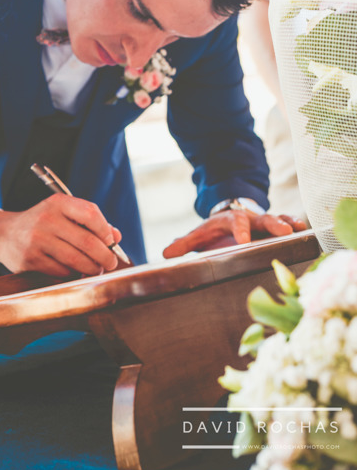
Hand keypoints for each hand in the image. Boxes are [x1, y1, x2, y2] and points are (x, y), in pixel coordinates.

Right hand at [0, 193, 121, 276]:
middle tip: (111, 263)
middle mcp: (47, 219)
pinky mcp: (30, 259)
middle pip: (87, 242)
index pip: (91, 213)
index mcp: (58, 203)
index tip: (111, 242)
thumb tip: (116, 237)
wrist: (4, 234)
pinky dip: (72, 274)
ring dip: (91, 268)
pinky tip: (72, 270)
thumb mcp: (62, 214)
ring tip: (95, 269)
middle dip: (105, 257)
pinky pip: (61, 271)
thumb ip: (90, 223)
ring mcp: (37, 240)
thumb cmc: (42, 224)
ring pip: (76, 260)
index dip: (106, 230)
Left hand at [162, 207, 307, 258]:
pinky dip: (295, 224)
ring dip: (287, 224)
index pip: (235, 223)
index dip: (240, 231)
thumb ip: (184, 244)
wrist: (227, 215)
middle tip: (282, 234)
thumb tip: (165, 254)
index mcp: (229, 220)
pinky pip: (286, 222)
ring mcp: (262, 220)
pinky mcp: (273, 225)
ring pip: (277, 218)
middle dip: (272, 225)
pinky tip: (304, 230)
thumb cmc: (213, 231)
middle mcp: (249, 218)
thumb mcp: (199, 235)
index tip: (244, 243)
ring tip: (297, 230)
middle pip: (262, 218)